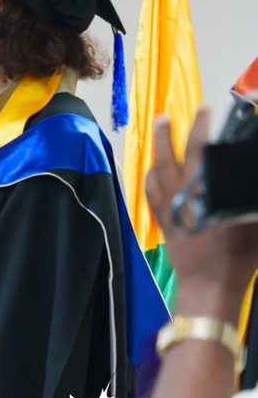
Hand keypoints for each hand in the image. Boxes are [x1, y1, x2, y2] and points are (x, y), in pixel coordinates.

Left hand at [146, 108, 257, 319]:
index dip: (204, 128)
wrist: (210, 287)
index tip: (207, 109)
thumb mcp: (253, 222)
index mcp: (207, 190)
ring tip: (159, 125)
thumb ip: (247, 197)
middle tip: (177, 110)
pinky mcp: (162, 221)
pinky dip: (150, 176)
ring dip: (158, 145)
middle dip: (177, 130)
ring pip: (158, 168)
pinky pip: (151, 192)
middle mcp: (184, 194)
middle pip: (177, 154)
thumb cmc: (238, 257)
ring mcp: (169, 207)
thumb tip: (243, 178)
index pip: (204, 150)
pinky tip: (152, 168)